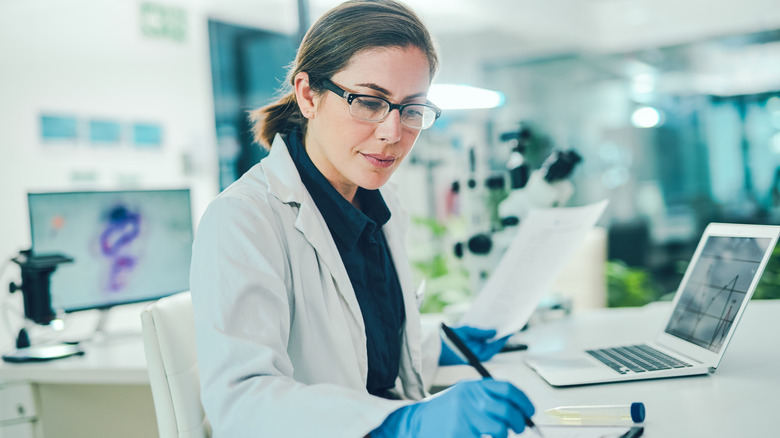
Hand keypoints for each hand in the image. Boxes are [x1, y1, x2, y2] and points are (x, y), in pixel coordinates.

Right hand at [371, 379, 534, 437]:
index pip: (507, 389)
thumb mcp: (464, 395)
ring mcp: (464, 417)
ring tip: (495, 436)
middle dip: (518, 423)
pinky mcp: (460, 433)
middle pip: (507, 411)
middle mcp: (469, 399)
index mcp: (472, 387)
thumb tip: (519, 410)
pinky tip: (480, 437)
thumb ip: (487, 398)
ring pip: (499, 430)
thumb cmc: (443, 412)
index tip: (530, 411)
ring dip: (503, 436)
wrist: (415, 422)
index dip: (524, 401)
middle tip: (519, 428)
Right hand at [439, 325, 509, 364]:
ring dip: (493, 336)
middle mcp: (479, 356)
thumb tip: (494, 331)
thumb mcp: (466, 331)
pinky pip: (482, 344)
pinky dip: (486, 337)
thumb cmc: (448, 340)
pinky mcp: (472, 352)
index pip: (496, 346)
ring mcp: (476, 354)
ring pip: (489, 345)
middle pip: (494, 345)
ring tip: (498, 324)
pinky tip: (488, 329)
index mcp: (479, 354)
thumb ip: (481, 332)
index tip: (510, 329)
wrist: (436, 348)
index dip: (504, 337)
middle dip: (500, 335)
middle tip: (506, 324)